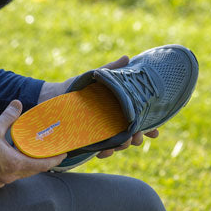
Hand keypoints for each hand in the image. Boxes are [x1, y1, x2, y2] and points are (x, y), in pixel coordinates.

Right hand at [0, 100, 65, 188]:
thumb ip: (8, 116)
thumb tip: (18, 103)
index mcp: (15, 164)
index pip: (41, 165)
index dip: (54, 160)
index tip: (63, 154)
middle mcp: (10, 176)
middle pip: (32, 170)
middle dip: (42, 162)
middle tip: (50, 152)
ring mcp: (0, 181)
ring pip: (19, 174)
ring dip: (26, 164)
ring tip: (31, 153)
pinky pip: (7, 176)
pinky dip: (13, 167)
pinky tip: (10, 159)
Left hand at [37, 55, 158, 157]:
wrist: (55, 96)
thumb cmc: (79, 85)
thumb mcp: (97, 76)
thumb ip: (112, 69)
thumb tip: (127, 58)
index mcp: (119, 108)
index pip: (139, 119)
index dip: (150, 126)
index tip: (155, 131)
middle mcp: (113, 122)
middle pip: (132, 134)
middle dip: (138, 137)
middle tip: (137, 136)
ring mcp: (102, 131)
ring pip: (119, 143)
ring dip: (123, 145)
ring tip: (123, 143)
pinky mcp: (89, 138)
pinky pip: (100, 149)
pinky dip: (104, 152)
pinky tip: (103, 152)